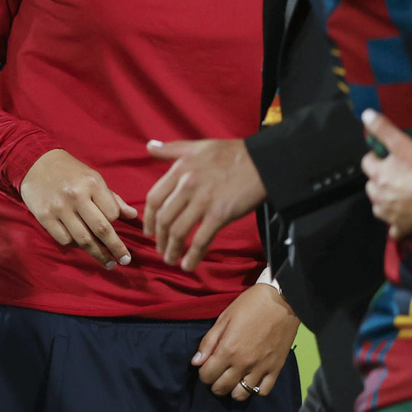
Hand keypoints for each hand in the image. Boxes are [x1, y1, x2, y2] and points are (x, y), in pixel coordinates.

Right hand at [19, 148, 138, 267]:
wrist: (35, 163)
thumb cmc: (70, 171)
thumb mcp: (93, 178)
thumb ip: (112, 198)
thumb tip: (133, 215)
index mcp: (92, 183)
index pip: (112, 213)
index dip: (116, 222)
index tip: (115, 226)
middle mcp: (76, 196)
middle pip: (101, 229)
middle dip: (116, 248)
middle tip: (125, 261)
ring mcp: (59, 208)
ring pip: (83, 239)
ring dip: (98, 254)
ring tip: (108, 262)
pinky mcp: (44, 216)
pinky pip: (64, 239)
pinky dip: (74, 245)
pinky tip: (80, 245)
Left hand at [144, 138, 265, 269]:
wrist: (263, 162)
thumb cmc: (232, 153)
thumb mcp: (197, 146)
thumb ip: (170, 149)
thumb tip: (148, 146)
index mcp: (180, 170)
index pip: (154, 199)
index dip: (148, 219)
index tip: (149, 231)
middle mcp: (187, 186)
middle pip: (163, 218)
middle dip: (159, 238)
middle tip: (160, 249)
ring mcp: (203, 201)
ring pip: (178, 232)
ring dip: (172, 250)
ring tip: (170, 260)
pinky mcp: (220, 214)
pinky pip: (201, 240)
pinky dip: (192, 256)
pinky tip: (188, 265)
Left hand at [193, 281, 298, 398]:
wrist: (282, 302)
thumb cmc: (249, 306)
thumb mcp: (223, 319)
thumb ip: (208, 342)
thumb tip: (196, 362)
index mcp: (227, 350)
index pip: (207, 376)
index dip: (203, 374)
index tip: (206, 367)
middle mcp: (243, 364)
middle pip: (222, 388)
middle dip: (214, 384)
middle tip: (217, 375)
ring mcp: (261, 369)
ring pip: (241, 395)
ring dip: (233, 390)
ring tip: (233, 380)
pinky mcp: (276, 370)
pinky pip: (263, 391)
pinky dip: (255, 390)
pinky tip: (251, 380)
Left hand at [360, 109, 411, 237]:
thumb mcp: (402, 144)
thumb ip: (384, 129)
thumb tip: (365, 114)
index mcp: (377, 175)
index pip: (367, 164)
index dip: (375, 160)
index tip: (384, 157)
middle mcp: (378, 195)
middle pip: (371, 188)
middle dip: (378, 182)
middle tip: (393, 178)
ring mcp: (389, 213)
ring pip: (379, 208)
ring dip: (385, 203)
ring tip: (397, 198)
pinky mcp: (401, 227)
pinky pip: (395, 231)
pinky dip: (396, 228)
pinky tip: (402, 226)